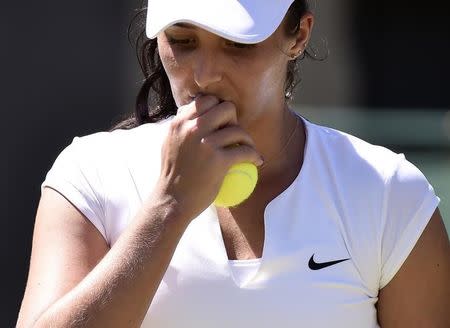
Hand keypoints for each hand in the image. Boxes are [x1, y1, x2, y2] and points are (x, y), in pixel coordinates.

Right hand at [153, 95, 262, 221]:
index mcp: (180, 122)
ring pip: (238, 130)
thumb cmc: (173, 175)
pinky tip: (257, 161)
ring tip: (248, 149)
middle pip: (226, 109)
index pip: (206, 100)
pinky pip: (245, 151)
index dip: (218, 108)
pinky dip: (255, 156)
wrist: (172, 201)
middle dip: (234, 120)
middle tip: (234, 135)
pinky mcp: (218, 160)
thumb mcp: (170, 142)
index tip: (222, 122)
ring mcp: (206, 144)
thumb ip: (183, 125)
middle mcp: (192, 128)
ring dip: (247, 140)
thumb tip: (196, 107)